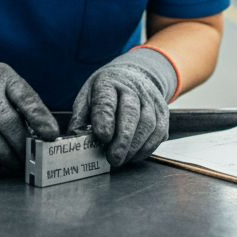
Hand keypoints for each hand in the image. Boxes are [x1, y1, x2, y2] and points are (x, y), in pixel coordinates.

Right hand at [0, 50, 58, 172]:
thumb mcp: (7, 85)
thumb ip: (25, 105)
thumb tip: (46, 135)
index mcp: (2, 76)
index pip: (23, 96)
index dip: (39, 117)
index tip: (51, 135)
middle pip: (6, 120)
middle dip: (22, 144)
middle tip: (31, 157)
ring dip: (6, 156)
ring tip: (16, 164)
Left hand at [69, 48, 176, 166]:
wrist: (134, 76)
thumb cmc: (107, 92)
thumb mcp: (88, 96)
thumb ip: (80, 117)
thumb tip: (74, 139)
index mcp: (109, 83)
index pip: (107, 100)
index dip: (105, 118)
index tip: (102, 136)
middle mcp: (132, 88)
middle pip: (131, 113)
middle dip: (122, 139)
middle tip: (113, 158)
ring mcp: (151, 99)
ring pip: (148, 124)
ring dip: (135, 147)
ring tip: (122, 160)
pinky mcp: (163, 112)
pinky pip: (159, 133)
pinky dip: (147, 148)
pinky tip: (134, 156)